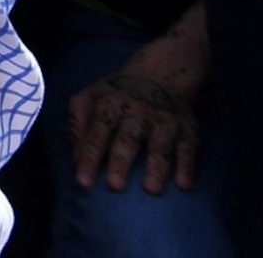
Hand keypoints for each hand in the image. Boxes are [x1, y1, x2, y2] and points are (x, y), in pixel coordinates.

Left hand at [71, 6, 206, 194]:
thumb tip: (74, 158)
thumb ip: (78, 124)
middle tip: (115, 186)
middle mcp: (138, 112)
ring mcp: (165, 120)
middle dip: (120, 162)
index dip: (89, 157)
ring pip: (160, 146)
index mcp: (110, 104)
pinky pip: (189, 149)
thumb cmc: (118, 94)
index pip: (97, 134)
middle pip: (128, 139)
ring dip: (156, 167)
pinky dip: (187, 166)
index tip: (83, 182)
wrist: (162, 73)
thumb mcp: (90, 97)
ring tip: (151, 189)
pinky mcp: (188, 130)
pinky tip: (184, 184)